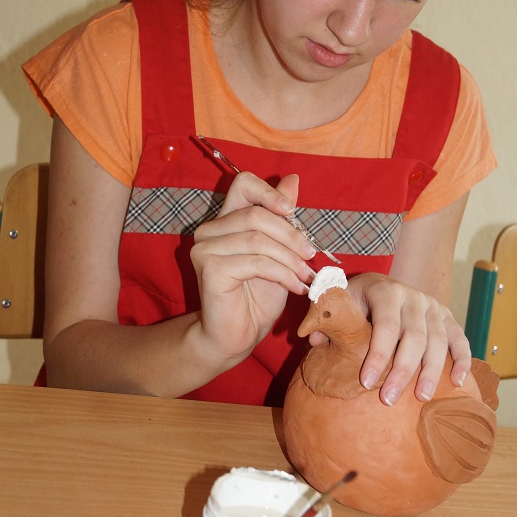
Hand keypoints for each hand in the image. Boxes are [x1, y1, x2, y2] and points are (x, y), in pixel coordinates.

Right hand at [190, 172, 315, 367]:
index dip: (269, 192)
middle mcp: (209, 230)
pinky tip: (296, 287)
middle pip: (256, 215)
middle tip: (311, 256)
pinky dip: (283, 274)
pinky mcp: (209, 269)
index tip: (292, 211)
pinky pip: (256, 262)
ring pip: (258, 240)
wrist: (236, 336)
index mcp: (225, 220)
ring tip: (306, 276)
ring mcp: (205, 249)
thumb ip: (283, 220)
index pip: (243, 184)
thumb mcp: (279, 253)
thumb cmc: (257, 297)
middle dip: (291, 236)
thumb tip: (293, 179)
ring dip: (290, 259)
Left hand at [309, 273, 471, 405]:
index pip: (385, 326)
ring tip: (420, 398)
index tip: (366, 382)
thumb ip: (326, 318)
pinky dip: (462, 360)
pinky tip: (457, 383)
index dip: (378, 355)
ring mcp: (434, 307)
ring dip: (431, 372)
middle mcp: (414, 297)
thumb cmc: (357, 300)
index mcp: (386, 291)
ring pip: (439, 341)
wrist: (383, 285)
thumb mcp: (340, 301)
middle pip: (415, 337)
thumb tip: (313, 339)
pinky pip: (460, 339)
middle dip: (402, 370)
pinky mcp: (448, 318)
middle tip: (389, 399)